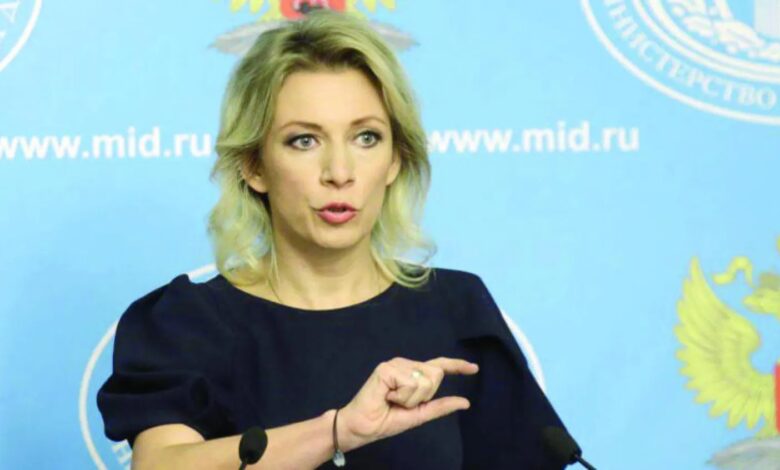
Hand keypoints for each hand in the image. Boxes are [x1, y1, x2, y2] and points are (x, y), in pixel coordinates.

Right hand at [335, 356, 478, 451]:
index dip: (457, 366)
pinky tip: (387, 397)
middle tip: (402, 403)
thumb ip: (440, 406)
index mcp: (413, 374)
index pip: (439, 367)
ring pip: (424, 380)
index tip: (474, 369)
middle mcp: (406, 365)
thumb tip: (465, 402)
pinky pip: (410, 383)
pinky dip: (401, 397)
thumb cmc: (387, 420)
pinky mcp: (386, 368)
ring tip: (392, 400)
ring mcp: (395, 364)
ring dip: (411, 399)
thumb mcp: (419, 415)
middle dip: (423, 396)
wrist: (363, 428)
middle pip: (436, 375)